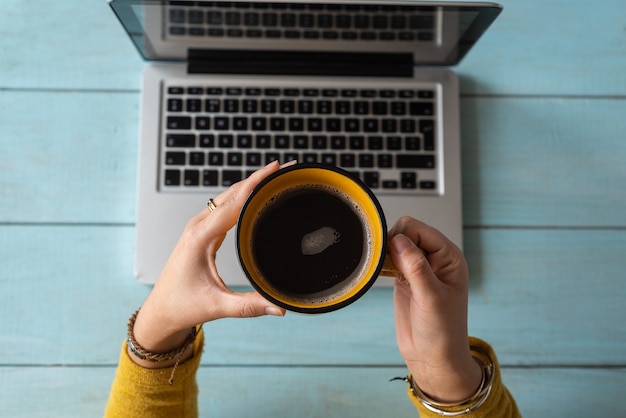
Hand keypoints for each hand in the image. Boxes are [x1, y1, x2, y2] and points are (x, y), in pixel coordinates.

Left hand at [130, 161, 288, 367]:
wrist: (161, 310)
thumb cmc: (182, 305)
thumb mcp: (217, 306)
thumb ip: (249, 306)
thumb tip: (279, 307)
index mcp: (199, 237)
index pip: (232, 202)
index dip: (255, 183)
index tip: (275, 169)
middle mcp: (198, 226)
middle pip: (231, 192)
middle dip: (258, 177)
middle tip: (283, 168)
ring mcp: (200, 227)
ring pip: (228, 196)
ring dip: (250, 184)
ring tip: (275, 176)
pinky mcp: (203, 232)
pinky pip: (225, 206)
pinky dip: (243, 197)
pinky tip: (257, 196)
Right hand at [388, 217, 480, 402]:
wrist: (433, 358)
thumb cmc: (442, 332)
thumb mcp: (431, 298)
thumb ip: (416, 267)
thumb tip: (398, 240)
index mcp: (449, 257)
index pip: (420, 230)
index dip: (402, 236)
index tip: (390, 253)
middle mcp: (435, 259)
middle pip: (406, 232)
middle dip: (392, 242)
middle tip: (385, 263)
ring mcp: (419, 268)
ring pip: (396, 243)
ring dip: (384, 252)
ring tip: (381, 268)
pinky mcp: (404, 278)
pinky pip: (389, 259)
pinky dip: (381, 262)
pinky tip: (378, 272)